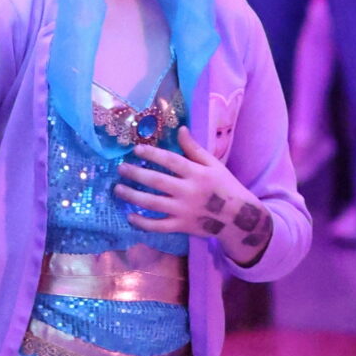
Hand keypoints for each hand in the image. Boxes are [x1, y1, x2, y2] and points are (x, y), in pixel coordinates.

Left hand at [116, 126, 272, 264]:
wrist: (238, 218)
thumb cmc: (224, 186)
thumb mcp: (214, 164)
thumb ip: (194, 149)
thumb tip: (181, 129)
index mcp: (197, 173)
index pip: (171, 161)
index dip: (152, 154)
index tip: (136, 149)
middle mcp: (188, 191)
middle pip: (157, 181)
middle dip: (136, 174)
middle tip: (120, 168)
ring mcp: (183, 210)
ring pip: (153, 203)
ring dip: (132, 196)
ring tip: (117, 189)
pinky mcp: (181, 226)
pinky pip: (158, 226)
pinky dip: (142, 223)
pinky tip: (129, 216)